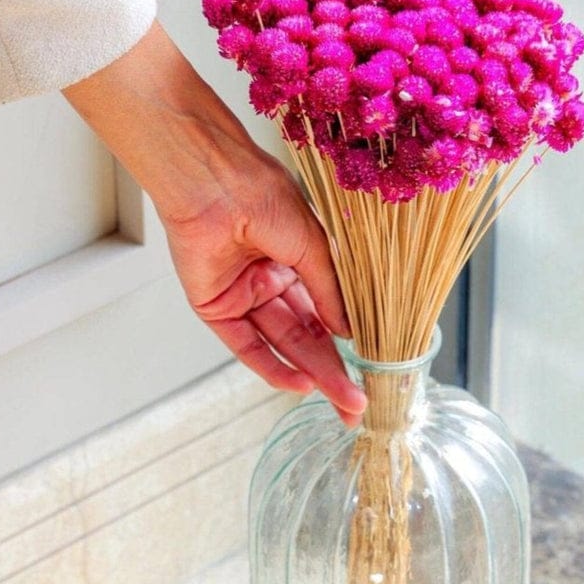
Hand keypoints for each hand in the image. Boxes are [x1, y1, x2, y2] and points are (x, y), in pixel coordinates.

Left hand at [161, 146, 366, 425]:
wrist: (211, 179)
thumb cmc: (260, 192)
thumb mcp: (313, 244)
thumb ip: (330, 292)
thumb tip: (348, 332)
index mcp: (297, 260)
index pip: (326, 312)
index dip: (349, 344)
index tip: (372, 370)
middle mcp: (271, 281)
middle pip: (307, 336)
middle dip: (333, 371)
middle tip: (357, 403)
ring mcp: (244, 296)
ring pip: (283, 345)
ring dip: (311, 374)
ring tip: (342, 400)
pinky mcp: (216, 308)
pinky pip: (247, 346)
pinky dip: (272, 367)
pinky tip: (299, 384)